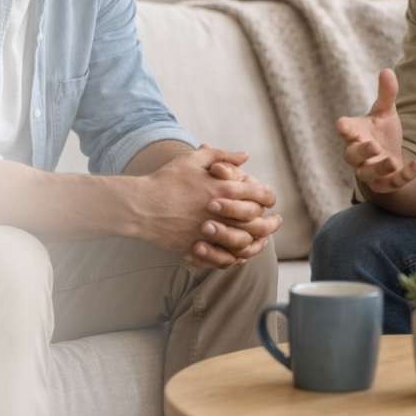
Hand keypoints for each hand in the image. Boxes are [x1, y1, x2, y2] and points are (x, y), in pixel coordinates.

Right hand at [138, 146, 278, 267]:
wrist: (141, 205)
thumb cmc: (166, 180)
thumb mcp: (193, 160)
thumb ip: (222, 156)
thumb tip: (245, 156)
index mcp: (225, 189)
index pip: (261, 195)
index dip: (269, 198)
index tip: (269, 201)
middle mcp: (222, 213)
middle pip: (259, 223)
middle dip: (271, 224)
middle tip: (275, 223)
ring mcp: (211, 233)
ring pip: (245, 244)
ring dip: (257, 243)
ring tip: (261, 241)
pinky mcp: (199, 248)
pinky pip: (225, 259)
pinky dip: (236, 258)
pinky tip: (239, 254)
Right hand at [336, 69, 415, 193]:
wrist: (390, 159)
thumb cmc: (381, 132)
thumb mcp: (385, 113)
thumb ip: (386, 95)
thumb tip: (387, 70)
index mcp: (355, 133)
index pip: (345, 130)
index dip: (344, 128)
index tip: (343, 124)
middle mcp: (358, 154)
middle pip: (352, 155)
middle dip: (361, 151)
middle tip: (372, 146)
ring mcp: (369, 170)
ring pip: (367, 174)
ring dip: (379, 168)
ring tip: (392, 161)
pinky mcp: (383, 184)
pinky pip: (390, 184)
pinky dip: (404, 176)